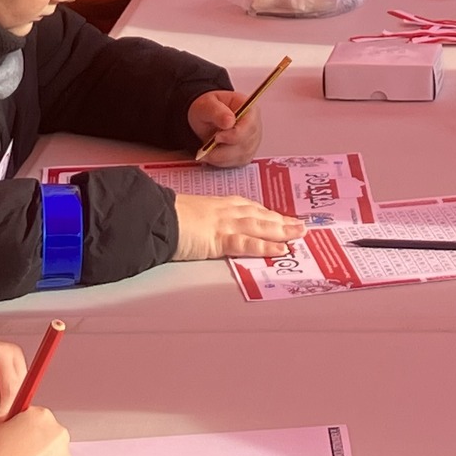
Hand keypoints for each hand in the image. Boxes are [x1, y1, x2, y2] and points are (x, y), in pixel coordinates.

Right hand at [174, 193, 306, 259]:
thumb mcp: (188, 213)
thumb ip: (201, 219)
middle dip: (282, 221)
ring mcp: (224, 225)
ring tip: (300, 234)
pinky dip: (265, 247)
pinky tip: (281, 250)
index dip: (267, 213)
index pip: (249, 208)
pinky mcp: (219, 240)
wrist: (154, 217)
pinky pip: (247, 244)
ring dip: (282, 231)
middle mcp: (226, 212)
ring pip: (260, 227)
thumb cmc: (165, 215)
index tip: (281, 216)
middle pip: (260, 215)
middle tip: (301, 225)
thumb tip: (201, 226)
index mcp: (218, 204)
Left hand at [188, 89, 263, 166]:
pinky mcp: (246, 154)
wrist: (205, 118)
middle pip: (246, 144)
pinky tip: (211, 155)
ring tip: (205, 152)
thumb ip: (217, 111)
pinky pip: (237, 163)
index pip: (250, 125)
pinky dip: (222, 162)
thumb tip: (229, 121)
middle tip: (205, 148)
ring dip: (220, 157)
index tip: (216, 137)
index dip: (235, 135)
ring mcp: (252, 141)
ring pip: (241, 156)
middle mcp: (255, 126)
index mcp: (249, 110)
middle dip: (224, 150)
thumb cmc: (208, 108)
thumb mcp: (206, 105)